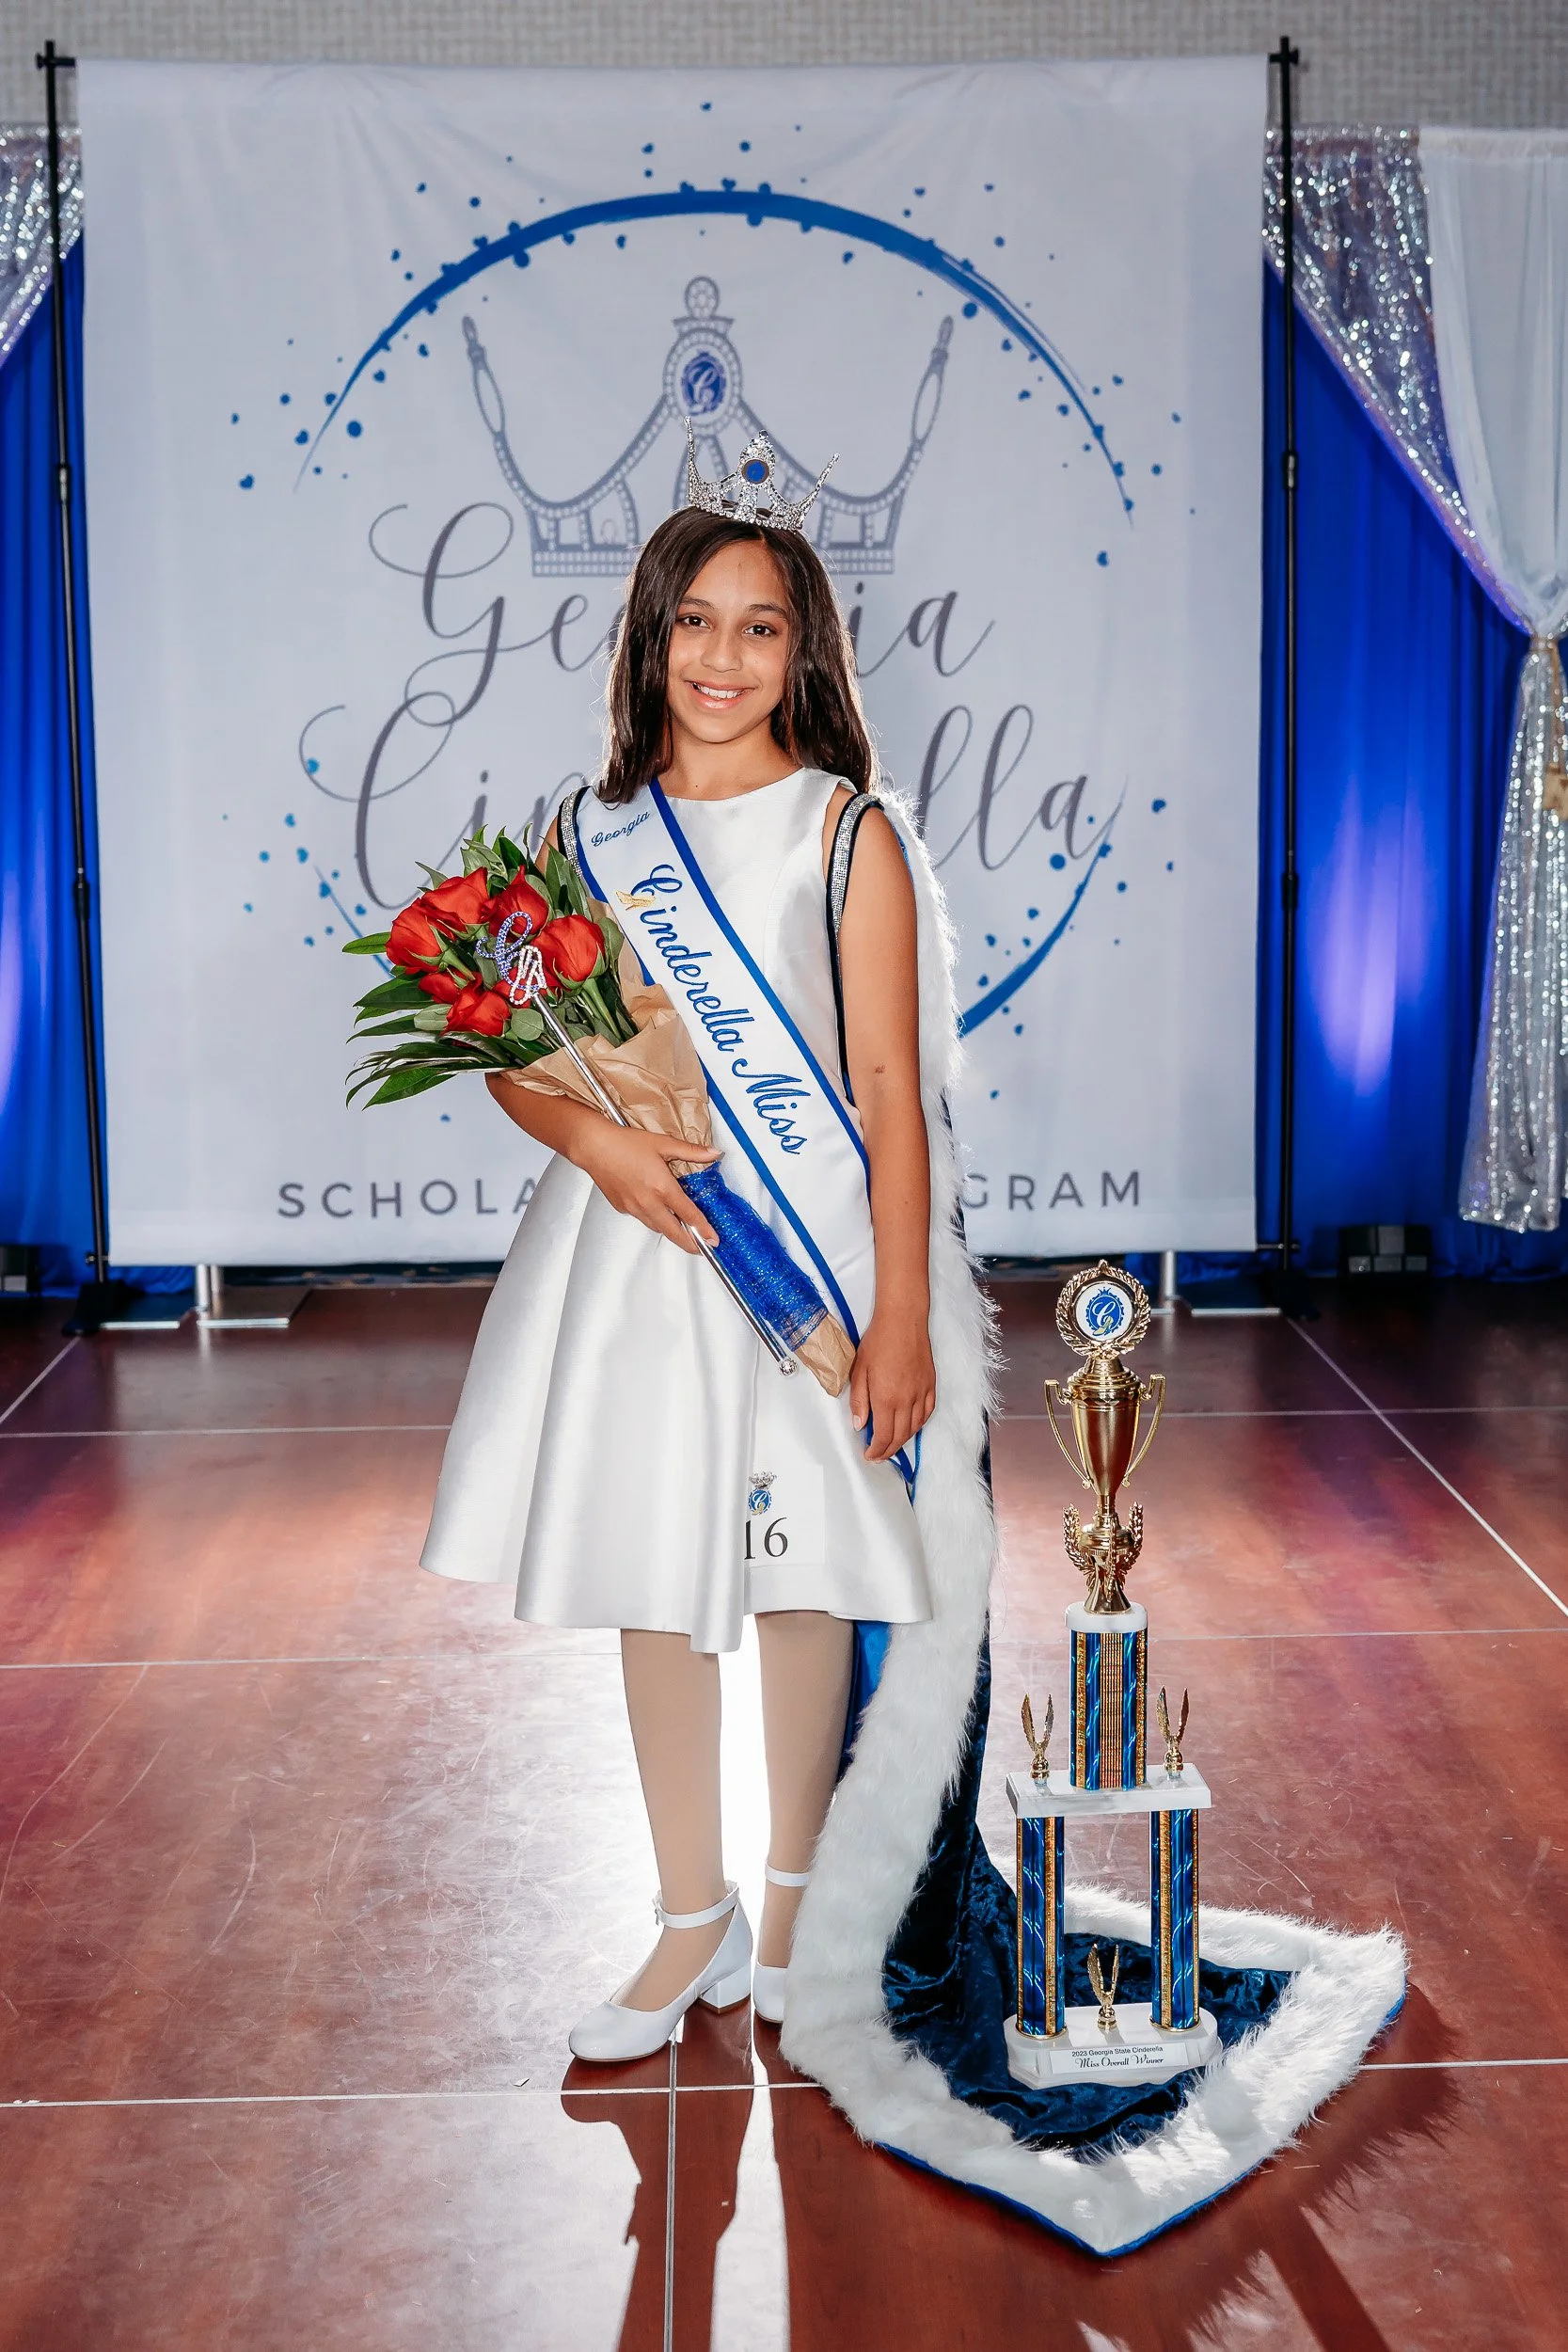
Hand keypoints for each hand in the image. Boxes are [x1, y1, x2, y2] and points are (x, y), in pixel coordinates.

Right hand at [571, 1124, 721, 1254]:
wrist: (594, 1147)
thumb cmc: (625, 1143)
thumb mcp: (663, 1144)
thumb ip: (692, 1151)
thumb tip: (714, 1153)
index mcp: (662, 1187)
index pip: (688, 1214)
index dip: (703, 1229)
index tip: (713, 1239)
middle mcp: (648, 1202)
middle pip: (673, 1232)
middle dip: (690, 1244)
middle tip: (702, 1248)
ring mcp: (634, 1208)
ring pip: (657, 1227)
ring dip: (671, 1232)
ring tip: (683, 1232)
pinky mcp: (622, 1208)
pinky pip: (642, 1219)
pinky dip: (653, 1219)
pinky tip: (657, 1211)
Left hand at [849, 1310, 935, 1462]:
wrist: (903, 1320)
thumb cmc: (878, 1341)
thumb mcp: (859, 1371)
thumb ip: (859, 1401)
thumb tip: (860, 1425)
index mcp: (886, 1398)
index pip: (884, 1436)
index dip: (877, 1451)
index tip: (869, 1455)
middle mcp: (906, 1400)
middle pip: (900, 1436)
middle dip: (889, 1450)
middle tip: (878, 1455)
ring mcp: (921, 1393)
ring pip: (915, 1427)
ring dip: (903, 1440)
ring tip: (892, 1443)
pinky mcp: (930, 1384)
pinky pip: (927, 1412)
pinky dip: (919, 1424)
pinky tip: (911, 1425)